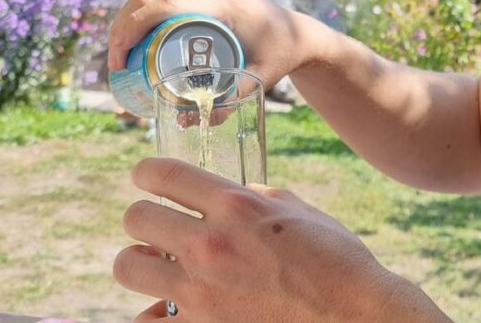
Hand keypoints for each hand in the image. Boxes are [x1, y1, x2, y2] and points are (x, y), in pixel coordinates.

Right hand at [107, 0, 322, 89]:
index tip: (119, 63)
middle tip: (115, 67)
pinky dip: (141, 15)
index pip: (163, 4)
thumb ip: (233, 99)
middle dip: (121, 29)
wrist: (299, 33)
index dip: (131, 30)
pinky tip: (132, 41)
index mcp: (222, 1)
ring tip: (120, 59)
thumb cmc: (281, 54)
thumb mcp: (262, 77)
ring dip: (127, 21)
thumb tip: (195, 122)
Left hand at [114, 158, 450, 321]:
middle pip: (136, 217)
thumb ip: (258, 198)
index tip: (144, 176)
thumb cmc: (336, 260)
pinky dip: (153, 313)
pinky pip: (145, 320)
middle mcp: (209, 243)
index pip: (165, 174)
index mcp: (236, 205)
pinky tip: (168, 308)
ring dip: (138, 263)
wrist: (353, 316)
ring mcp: (199, 291)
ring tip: (155, 266)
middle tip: (156, 226)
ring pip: (127, 267)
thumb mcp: (299, 210)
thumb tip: (235, 195)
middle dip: (144, 218)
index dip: (146, 172)